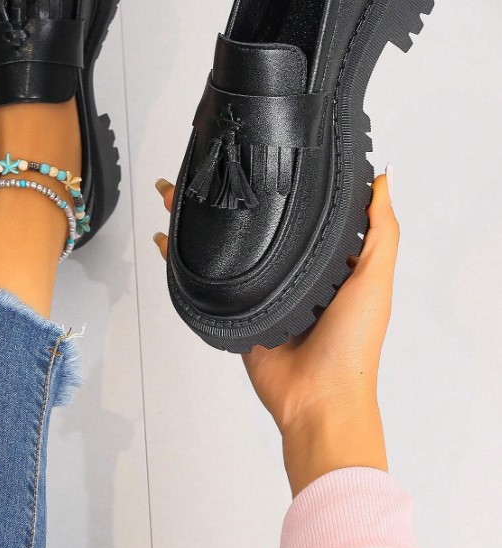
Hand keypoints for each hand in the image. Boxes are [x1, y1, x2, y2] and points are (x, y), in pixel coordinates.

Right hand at [154, 170, 398, 495]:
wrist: (318, 400)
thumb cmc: (353, 342)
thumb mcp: (376, 277)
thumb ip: (381, 229)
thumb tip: (383, 175)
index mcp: (324, 259)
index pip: (298, 207)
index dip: (276, 179)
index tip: (255, 147)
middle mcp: (291, 270)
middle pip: (253, 221)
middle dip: (225, 194)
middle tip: (200, 164)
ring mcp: (260, 289)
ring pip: (224, 245)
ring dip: (197, 219)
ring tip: (174, 192)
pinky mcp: (236, 310)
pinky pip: (206, 279)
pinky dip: (181, 259)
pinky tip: (165, 239)